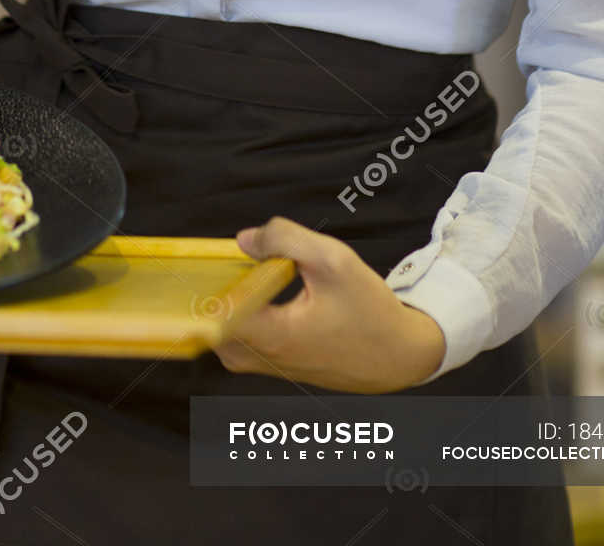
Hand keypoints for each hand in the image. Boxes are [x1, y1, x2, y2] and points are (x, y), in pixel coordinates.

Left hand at [213, 215, 446, 392]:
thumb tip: (243, 239)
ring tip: (260, 268)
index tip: (213, 256)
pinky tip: (264, 283)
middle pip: (211, 315)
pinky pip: (238, 329)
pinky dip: (244, 304)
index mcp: (272, 337)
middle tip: (240, 255)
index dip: (206, 278)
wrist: (397, 356)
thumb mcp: (333, 260)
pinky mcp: (269, 364)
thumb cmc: (368, 310)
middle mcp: (259, 358)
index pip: (212, 311)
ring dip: (234, 291)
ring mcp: (262, 365)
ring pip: (224, 322)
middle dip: (219, 280)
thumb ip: (284, 238)